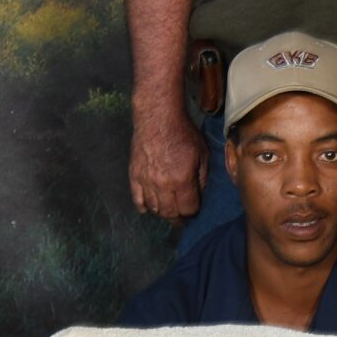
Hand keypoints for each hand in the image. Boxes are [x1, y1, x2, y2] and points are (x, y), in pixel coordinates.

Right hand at [131, 100, 206, 218]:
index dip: (193, 212)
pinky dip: (143, 207)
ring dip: (162, 212)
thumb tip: (199, 196)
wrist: (158, 118)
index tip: (194, 210)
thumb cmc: (184, 134)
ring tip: (168, 210)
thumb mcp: (202, 154)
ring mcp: (146, 181)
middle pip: (170, 213)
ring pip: (154, 208)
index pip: (188, 209)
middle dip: (178, 218)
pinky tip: (149, 207)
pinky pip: (137, 199)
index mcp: (182, 180)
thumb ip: (202, 178)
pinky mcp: (134, 175)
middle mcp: (163, 184)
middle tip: (182, 217)